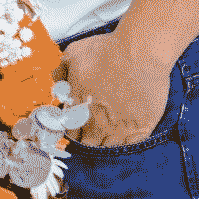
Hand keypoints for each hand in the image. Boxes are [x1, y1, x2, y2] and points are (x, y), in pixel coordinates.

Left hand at [60, 32, 171, 147]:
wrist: (138, 53)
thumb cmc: (105, 51)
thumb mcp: (72, 54)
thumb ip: (61, 71)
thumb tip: (55, 82)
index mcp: (77, 108)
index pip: (69, 130)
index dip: (72, 128)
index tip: (75, 125)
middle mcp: (96, 123)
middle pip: (88, 143)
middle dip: (87, 138)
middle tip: (91, 130)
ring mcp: (120, 129)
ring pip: (109, 147)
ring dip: (106, 141)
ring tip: (109, 131)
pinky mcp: (142, 128)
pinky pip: (130, 146)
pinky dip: (126, 142)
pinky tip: (126, 134)